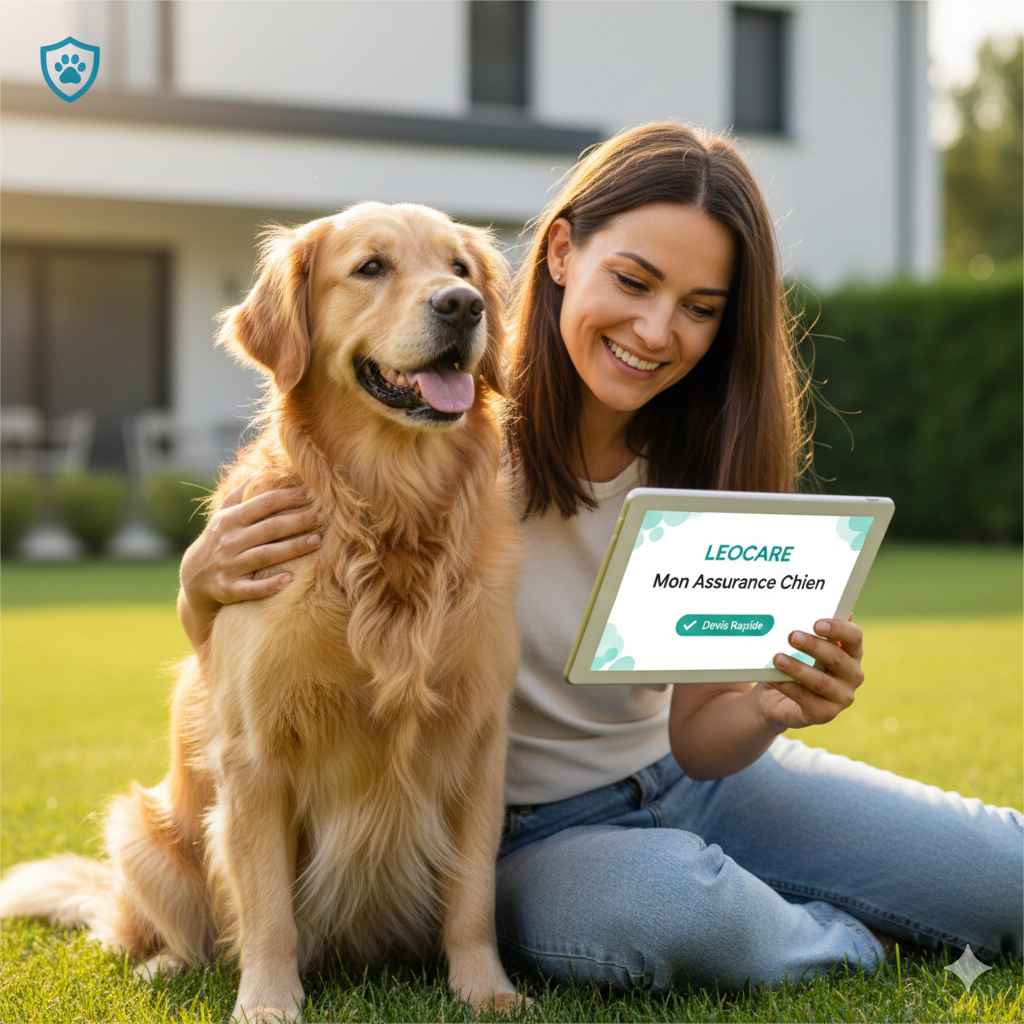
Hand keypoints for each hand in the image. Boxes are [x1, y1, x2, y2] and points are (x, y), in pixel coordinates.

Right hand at [180, 478, 320, 613]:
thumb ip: (244, 491)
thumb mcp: (225, 512)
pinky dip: (270, 585)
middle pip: (269, 529)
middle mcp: (229, 541)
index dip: (289, 497)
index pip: (264, 504)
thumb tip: (268, 465)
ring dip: (292, 549)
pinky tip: (290, 579)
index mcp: (230, 519)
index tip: (313, 493)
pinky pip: (252, 588)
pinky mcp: (229, 589)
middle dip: (297, 522)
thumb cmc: (220, 537)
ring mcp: (229, 566)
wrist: (194, 575)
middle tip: (323, 518)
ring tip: (317, 542)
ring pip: (264, 556)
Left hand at [755, 617, 864, 730]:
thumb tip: (827, 608)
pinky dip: (788, 686)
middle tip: (791, 636)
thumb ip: (813, 629)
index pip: (854, 637)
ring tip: (777, 658)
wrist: (776, 697)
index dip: (838, 629)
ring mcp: (841, 697)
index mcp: (851, 653)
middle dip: (814, 646)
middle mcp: (852, 675)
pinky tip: (774, 677)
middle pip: (837, 658)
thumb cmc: (795, 662)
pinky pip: (806, 699)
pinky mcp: (825, 714)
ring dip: (798, 668)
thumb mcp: (802, 645)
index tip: (817, 623)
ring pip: (821, 682)